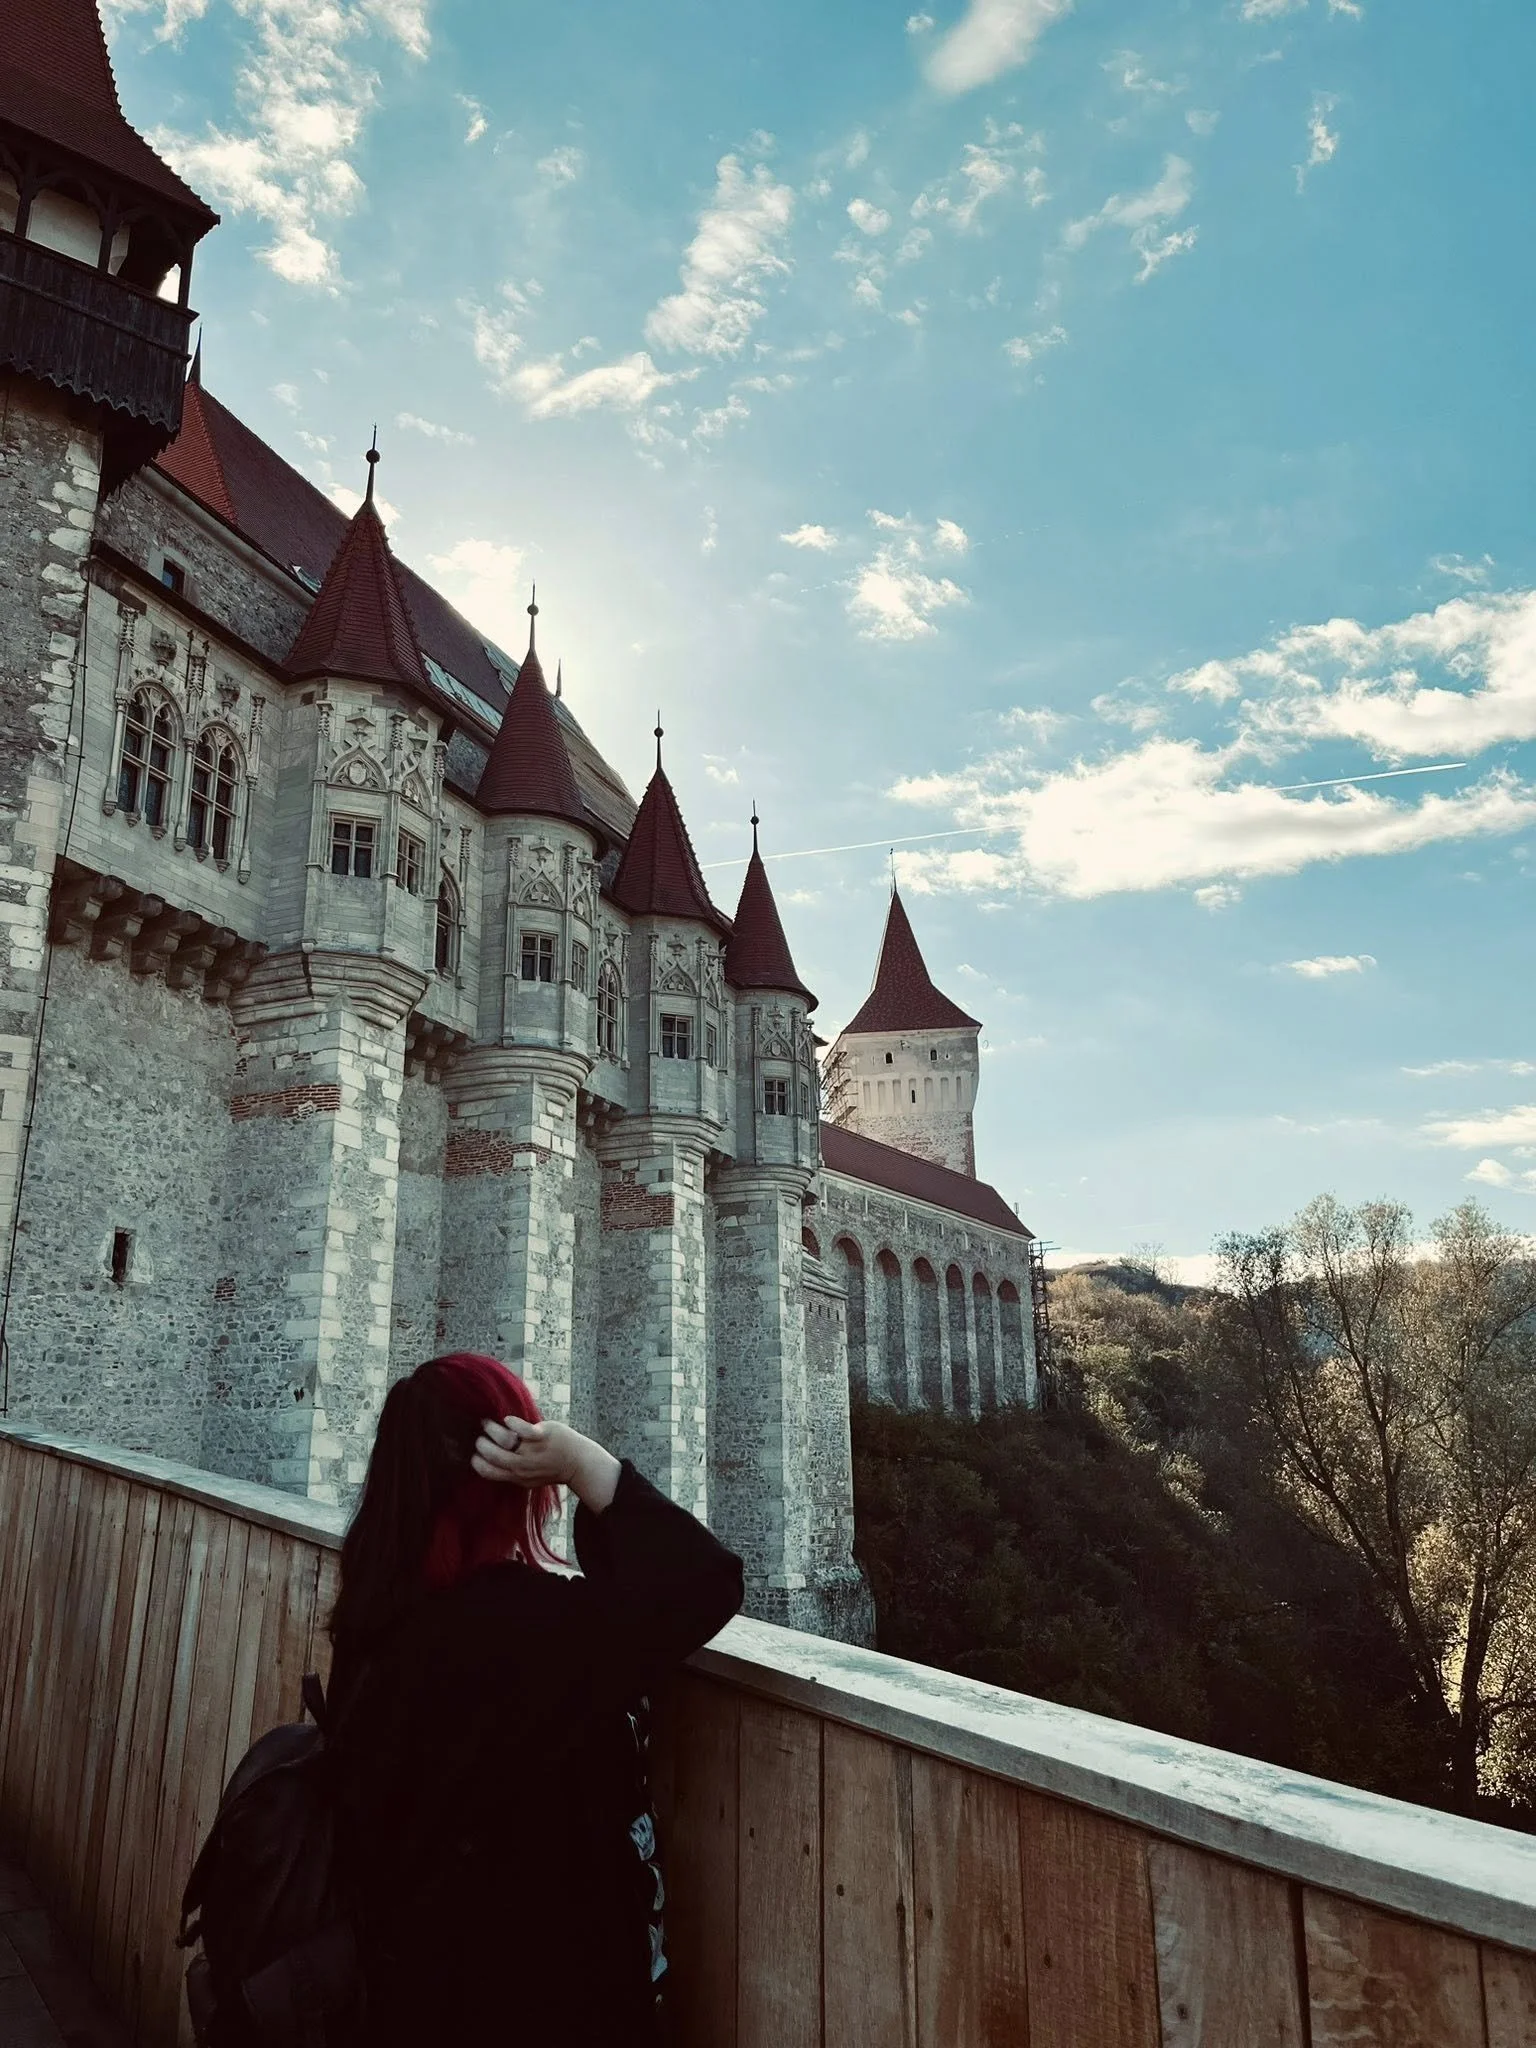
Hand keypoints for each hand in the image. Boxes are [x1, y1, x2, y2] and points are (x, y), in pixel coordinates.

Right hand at [472, 1417, 621, 1511]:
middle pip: (492, 1455)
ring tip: (489, 1424)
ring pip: (502, 1440)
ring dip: (491, 1430)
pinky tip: (508, 1420)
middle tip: (481, 1437)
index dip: (477, 1462)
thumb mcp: (529, 1477)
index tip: (475, 1453)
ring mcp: (532, 1451)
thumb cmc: (552, 1467)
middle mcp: (522, 1466)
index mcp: (517, 1477)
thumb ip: (513, 1470)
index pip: (488, 1472)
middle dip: (481, 1444)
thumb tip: (492, 1461)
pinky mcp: (541, 1436)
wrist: (578, 1463)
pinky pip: (521, 1428)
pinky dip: (511, 1422)